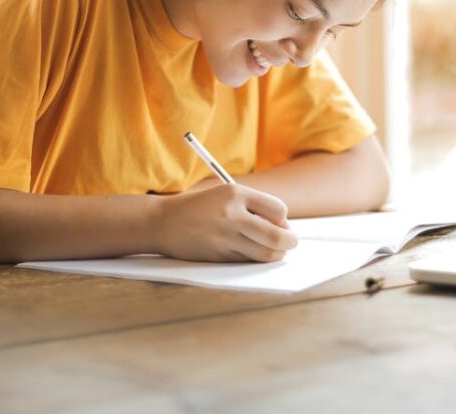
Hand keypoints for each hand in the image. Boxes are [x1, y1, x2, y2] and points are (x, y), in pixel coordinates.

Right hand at [151, 184, 297, 261]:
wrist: (163, 222)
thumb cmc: (201, 207)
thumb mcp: (226, 195)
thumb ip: (254, 207)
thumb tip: (284, 227)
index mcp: (235, 193)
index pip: (278, 209)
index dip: (284, 219)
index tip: (281, 222)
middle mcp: (231, 215)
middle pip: (276, 236)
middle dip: (290, 242)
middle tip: (291, 242)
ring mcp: (225, 237)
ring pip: (265, 253)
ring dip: (277, 253)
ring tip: (276, 249)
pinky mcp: (218, 255)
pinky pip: (248, 260)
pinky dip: (257, 258)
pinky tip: (253, 252)